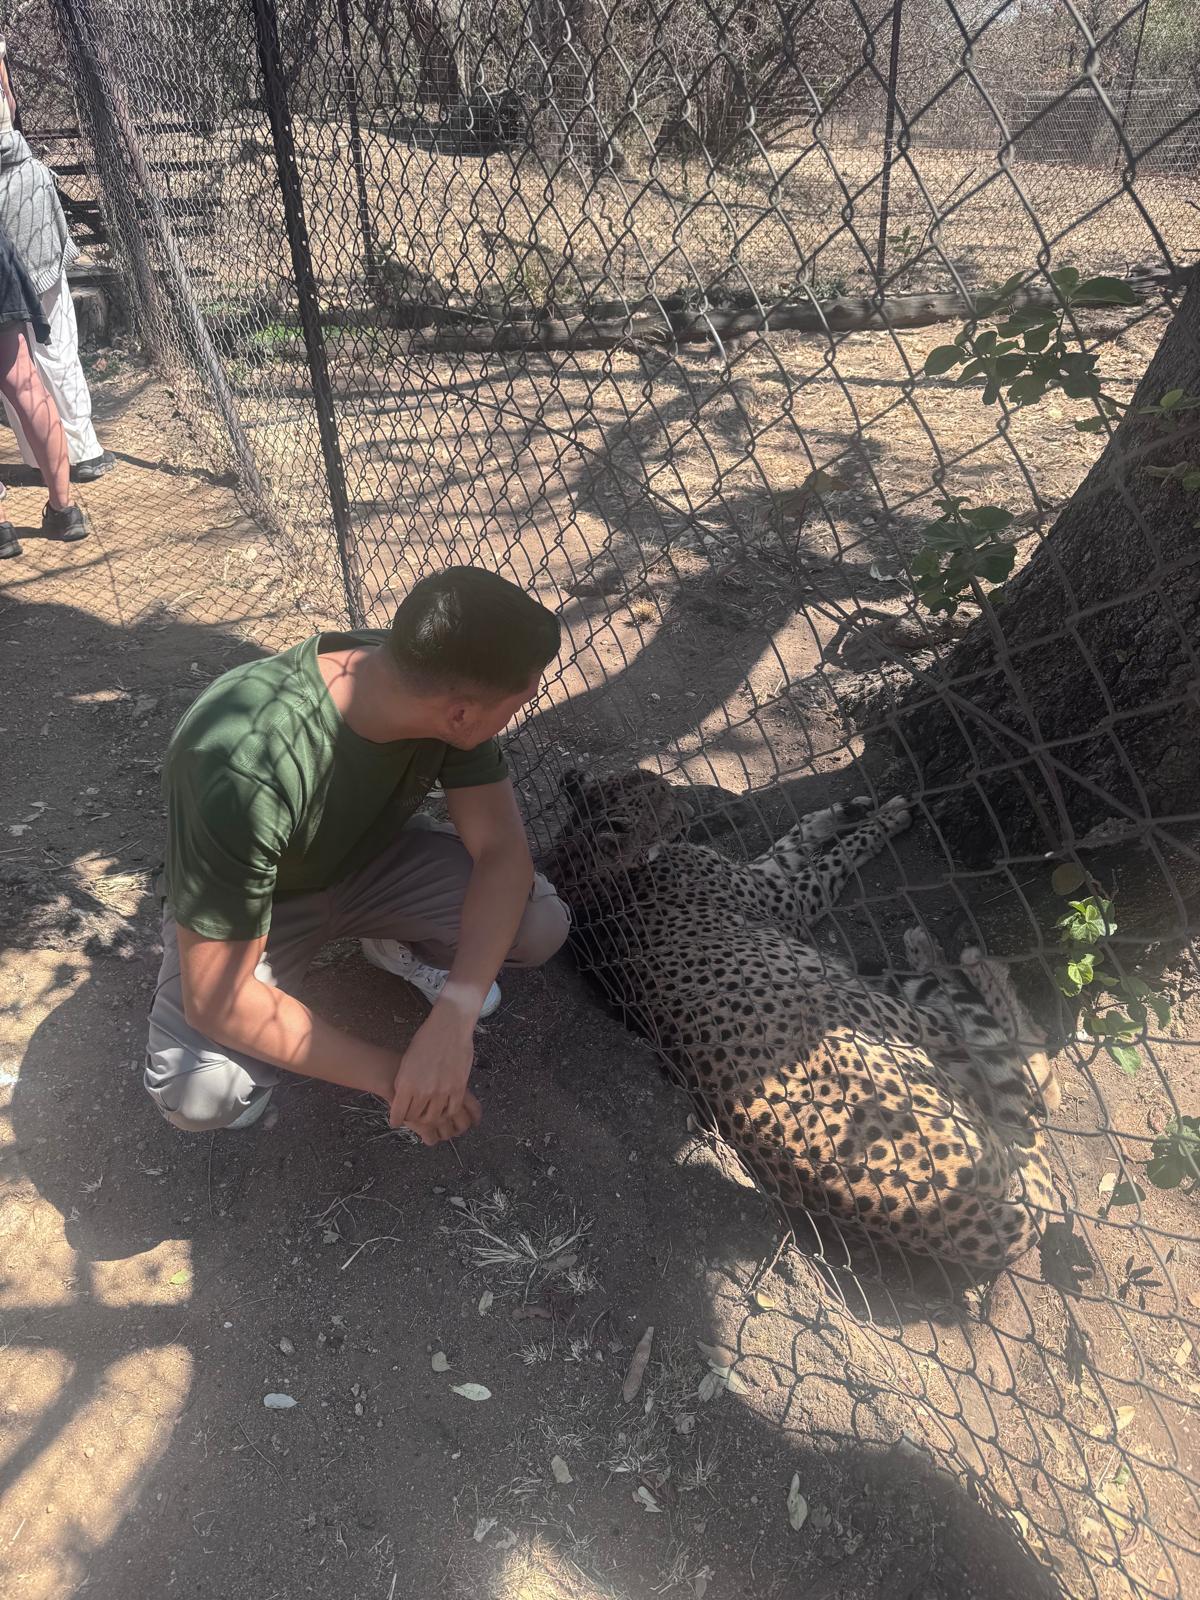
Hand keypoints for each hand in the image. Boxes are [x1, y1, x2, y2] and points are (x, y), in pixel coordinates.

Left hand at [389, 1006, 481, 1145]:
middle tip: (413, 1115)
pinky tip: (444, 1108)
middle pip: (415, 1117)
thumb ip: (404, 1082)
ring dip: (430, 1118)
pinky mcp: (458, 1088)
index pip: (398, 1113)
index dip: (396, 1120)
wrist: (449, 1026)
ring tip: (428, 1113)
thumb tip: (403, 1098)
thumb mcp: (406, 1061)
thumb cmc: (426, 1039)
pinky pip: (451, 1110)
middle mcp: (423, 1090)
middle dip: (412, 1118)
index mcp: (406, 1083)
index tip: (396, 1121)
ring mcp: (442, 1090)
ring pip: (434, 1117)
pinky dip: (446, 1112)